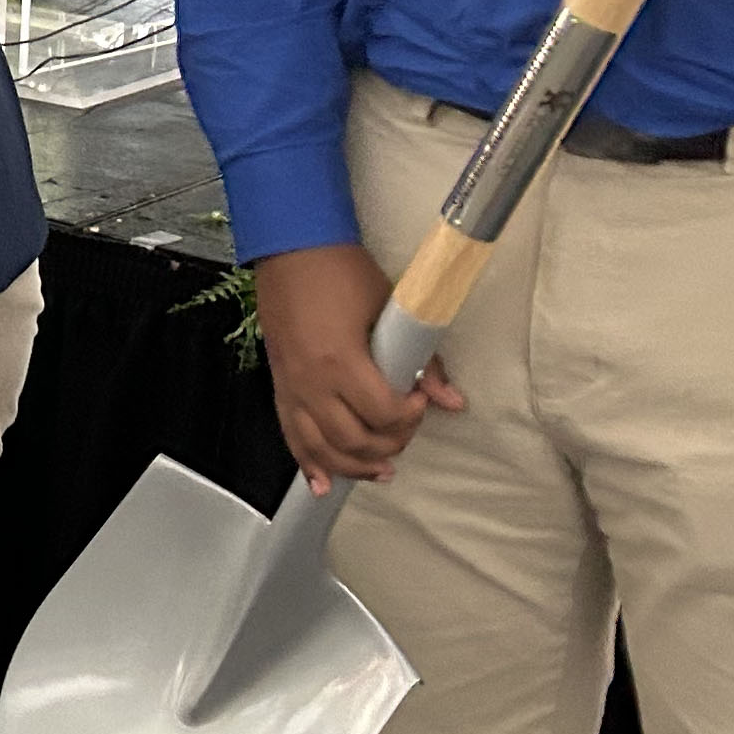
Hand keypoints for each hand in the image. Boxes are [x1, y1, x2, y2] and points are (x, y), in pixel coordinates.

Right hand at [255, 244, 462, 489]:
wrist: (292, 250)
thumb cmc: (339, 272)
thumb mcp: (390, 308)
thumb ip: (424, 360)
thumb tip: (452, 399)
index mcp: (340, 361)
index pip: (382, 413)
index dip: (409, 416)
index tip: (420, 400)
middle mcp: (312, 382)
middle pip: (353, 439)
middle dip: (387, 444)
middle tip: (406, 429)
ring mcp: (292, 387)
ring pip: (321, 448)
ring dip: (353, 466)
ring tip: (380, 469)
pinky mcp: (281, 387)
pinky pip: (292, 436)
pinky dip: (308, 463)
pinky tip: (322, 483)